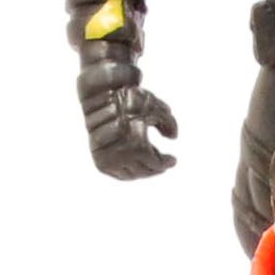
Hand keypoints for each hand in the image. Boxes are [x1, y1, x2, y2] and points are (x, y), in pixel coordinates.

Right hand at [79, 66, 176, 180]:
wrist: (101, 98)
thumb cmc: (130, 101)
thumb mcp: (155, 107)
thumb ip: (169, 122)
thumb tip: (173, 137)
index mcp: (137, 147)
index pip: (157, 164)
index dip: (167, 162)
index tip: (173, 160)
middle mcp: (122, 157)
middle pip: (145, 171)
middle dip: (156, 167)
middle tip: (163, 162)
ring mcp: (109, 162)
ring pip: (132, 175)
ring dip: (143, 169)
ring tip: (149, 160)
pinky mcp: (101, 163)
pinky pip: (119, 174)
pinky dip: (129, 171)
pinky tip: (136, 162)